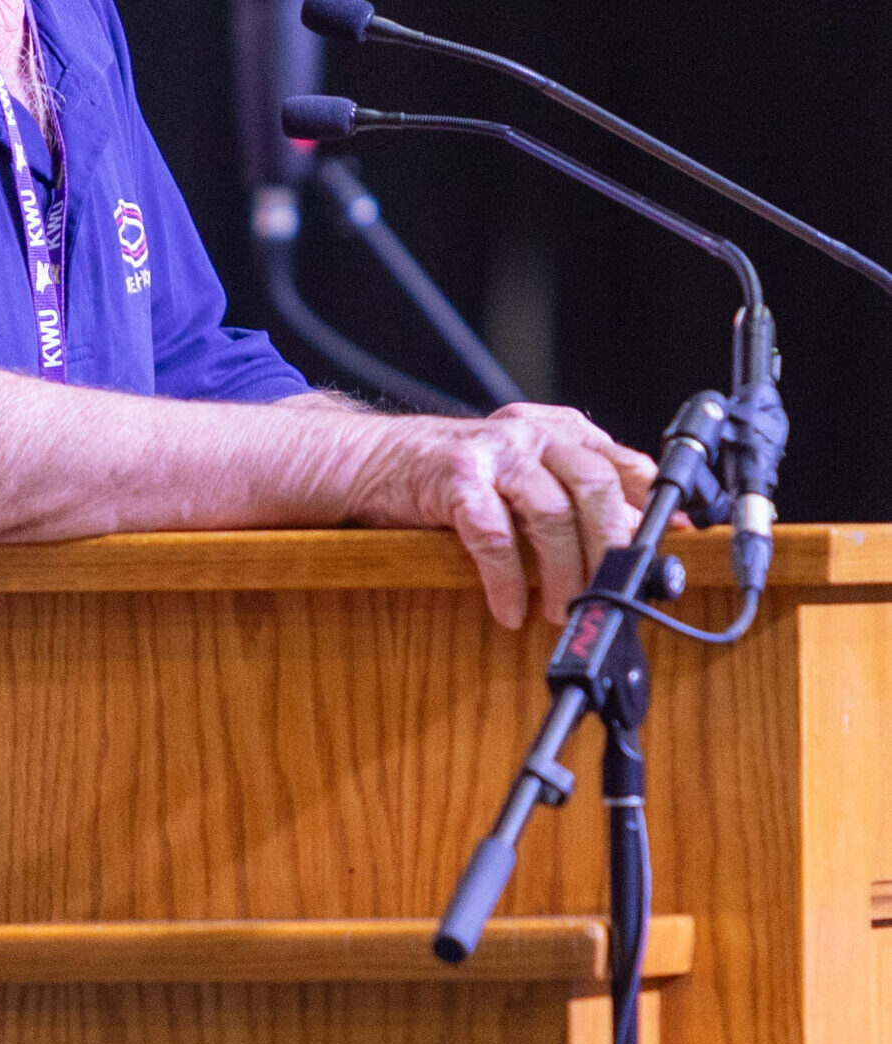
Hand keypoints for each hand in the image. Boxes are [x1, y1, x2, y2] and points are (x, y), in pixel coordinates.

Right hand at [342, 403, 658, 629]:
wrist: (371, 459)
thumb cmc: (454, 477)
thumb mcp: (524, 475)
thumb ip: (575, 497)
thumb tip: (639, 538)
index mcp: (558, 432)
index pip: (623, 463)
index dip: (652, 506)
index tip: (672, 544)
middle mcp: (530, 434)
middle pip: (595, 485)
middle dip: (610, 548)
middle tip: (613, 593)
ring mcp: (491, 452)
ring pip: (550, 512)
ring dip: (563, 572)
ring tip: (559, 611)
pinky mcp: (452, 478)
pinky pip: (493, 535)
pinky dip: (507, 580)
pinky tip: (509, 608)